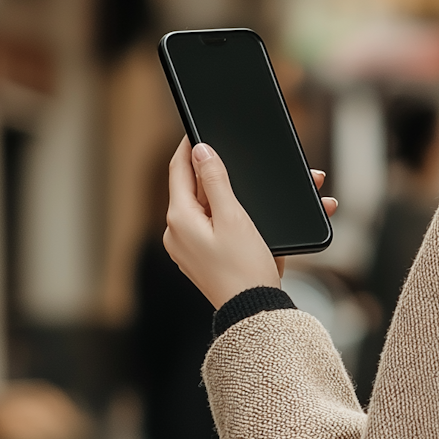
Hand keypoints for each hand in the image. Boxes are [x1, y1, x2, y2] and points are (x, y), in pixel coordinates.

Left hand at [163, 137, 337, 309]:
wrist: (254, 311)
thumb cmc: (245, 269)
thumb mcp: (234, 217)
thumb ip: (215, 181)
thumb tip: (201, 151)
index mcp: (179, 219)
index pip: (179, 170)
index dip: (189, 147)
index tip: (197, 128)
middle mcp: (177, 232)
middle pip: (197, 190)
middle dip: (225, 175)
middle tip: (243, 161)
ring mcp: (189, 247)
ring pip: (211, 209)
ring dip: (236, 197)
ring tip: (261, 195)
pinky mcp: (204, 258)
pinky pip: (217, 228)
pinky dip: (237, 218)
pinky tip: (258, 219)